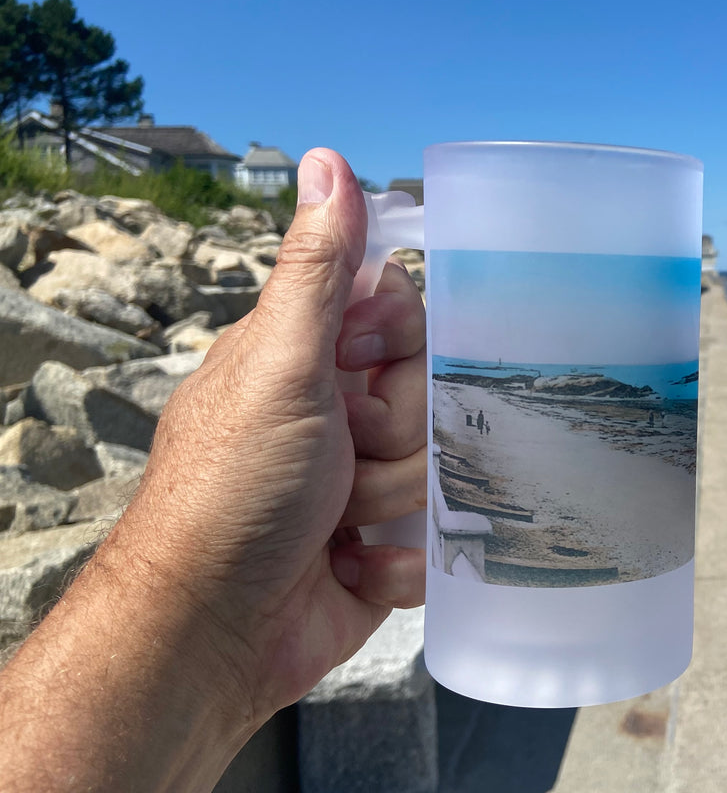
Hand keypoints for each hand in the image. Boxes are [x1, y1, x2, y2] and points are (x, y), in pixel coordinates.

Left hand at [105, 148, 425, 726]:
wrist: (213, 633)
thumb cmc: (233, 490)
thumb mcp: (279, 367)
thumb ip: (317, 270)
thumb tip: (328, 160)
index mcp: (310, 358)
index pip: (406, 316)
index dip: (402, 345)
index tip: (365, 371)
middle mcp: (342, 415)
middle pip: (436, 394)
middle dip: (398, 437)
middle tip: (342, 463)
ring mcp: (367, 485)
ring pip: (447, 469)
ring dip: (395, 505)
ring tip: (338, 527)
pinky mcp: (389, 551)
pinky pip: (443, 540)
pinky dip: (400, 562)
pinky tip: (352, 569)